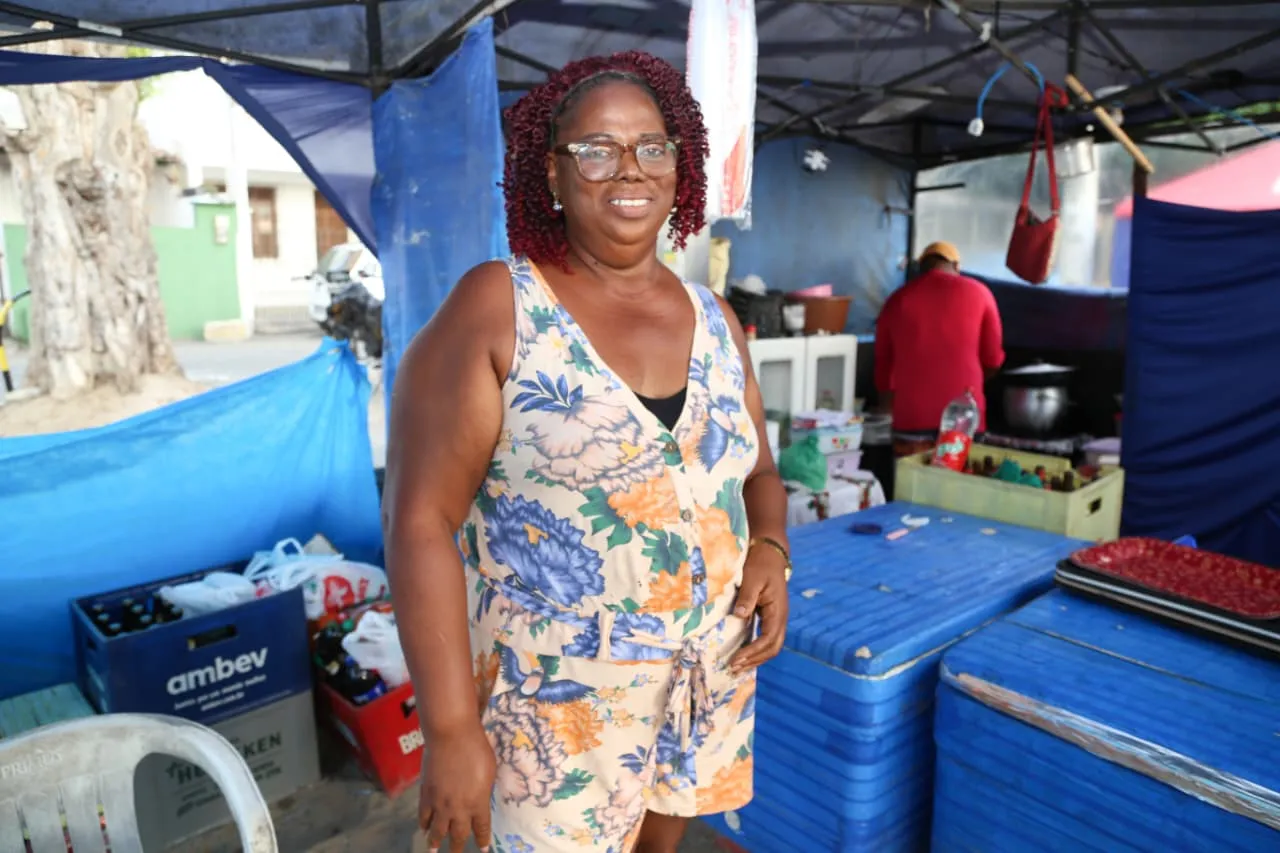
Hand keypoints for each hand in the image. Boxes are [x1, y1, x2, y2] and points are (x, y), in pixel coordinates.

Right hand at [419, 720, 495, 850]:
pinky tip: (424, 828)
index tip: (483, 849)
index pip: (481, 828)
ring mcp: (439, 804)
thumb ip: (483, 789)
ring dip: (435, 843)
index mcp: (478, 804)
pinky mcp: (425, 794)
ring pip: (437, 831)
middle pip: (458, 835)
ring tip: (433, 851)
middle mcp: (458, 809)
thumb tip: (479, 798)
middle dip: (458, 848)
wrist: (451, 736)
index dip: (482, 841)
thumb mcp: (490, 771)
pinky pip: (423, 815)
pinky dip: (424, 824)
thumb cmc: (476, 749)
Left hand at [729, 541, 789, 672]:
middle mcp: (780, 618)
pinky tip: (743, 654)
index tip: (736, 659)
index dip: (752, 652)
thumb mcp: (752, 578)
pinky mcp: (770, 616)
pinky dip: (756, 649)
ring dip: (755, 658)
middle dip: (754, 661)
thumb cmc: (760, 564)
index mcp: (778, 611)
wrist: (769, 553)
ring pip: (771, 646)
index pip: (768, 639)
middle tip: (734, 669)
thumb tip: (740, 615)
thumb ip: (747, 597)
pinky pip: (766, 638)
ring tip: (737, 667)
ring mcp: (776, 618)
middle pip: (772, 648)